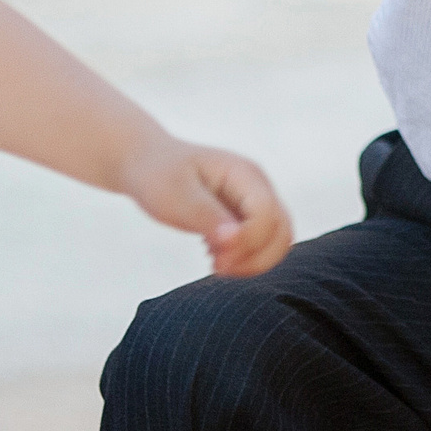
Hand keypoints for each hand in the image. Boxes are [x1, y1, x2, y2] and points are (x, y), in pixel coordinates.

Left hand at [119, 135, 293, 277]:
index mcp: (243, 173)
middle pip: (281, 231)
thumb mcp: (174, 197)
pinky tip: (215, 255)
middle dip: (254, 258)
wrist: (148, 163)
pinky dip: (245, 259)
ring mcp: (256, 200)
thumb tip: (233, 240)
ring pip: (278, 241)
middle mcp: (258, 186)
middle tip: (215, 266)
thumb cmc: (158, 175)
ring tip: (216, 261)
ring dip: (252, 262)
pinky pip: (263, 244)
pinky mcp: (248, 215)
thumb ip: (207, 218)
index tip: (213, 257)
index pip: (266, 214)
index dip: (246, 241)